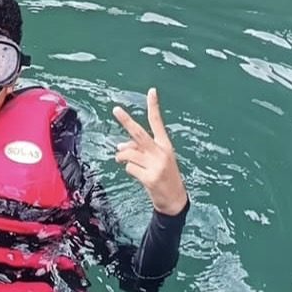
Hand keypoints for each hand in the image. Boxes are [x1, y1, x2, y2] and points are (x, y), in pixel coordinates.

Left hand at [113, 87, 187, 215]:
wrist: (174, 200)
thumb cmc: (163, 176)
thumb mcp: (155, 160)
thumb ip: (139, 150)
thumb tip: (119, 147)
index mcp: (165, 145)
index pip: (158, 122)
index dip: (154, 106)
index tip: (151, 90)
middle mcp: (161, 152)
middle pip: (139, 133)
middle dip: (126, 120)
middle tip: (116, 109)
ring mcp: (156, 165)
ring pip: (129, 153)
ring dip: (122, 157)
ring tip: (121, 160)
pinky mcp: (150, 177)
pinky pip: (130, 168)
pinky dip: (129, 170)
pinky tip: (136, 175)